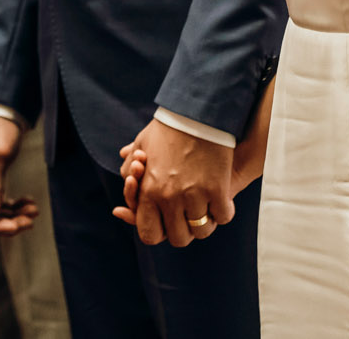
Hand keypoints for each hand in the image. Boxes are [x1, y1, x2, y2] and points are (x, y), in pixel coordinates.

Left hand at [119, 118, 235, 247]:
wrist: (196, 111)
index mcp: (148, 191)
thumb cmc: (168, 128)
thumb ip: (130, 172)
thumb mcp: (141, 146)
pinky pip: (223, 216)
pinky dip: (223, 211)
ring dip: (205, 222)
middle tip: (188, 216)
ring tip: (206, 209)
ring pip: (202, 230)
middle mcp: (169, 198)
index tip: (167, 223)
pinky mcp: (217, 189)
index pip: (149, 234)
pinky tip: (221, 201)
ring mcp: (194, 195)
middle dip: (184, 230)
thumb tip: (124, 197)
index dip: (159, 232)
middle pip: (179, 238)